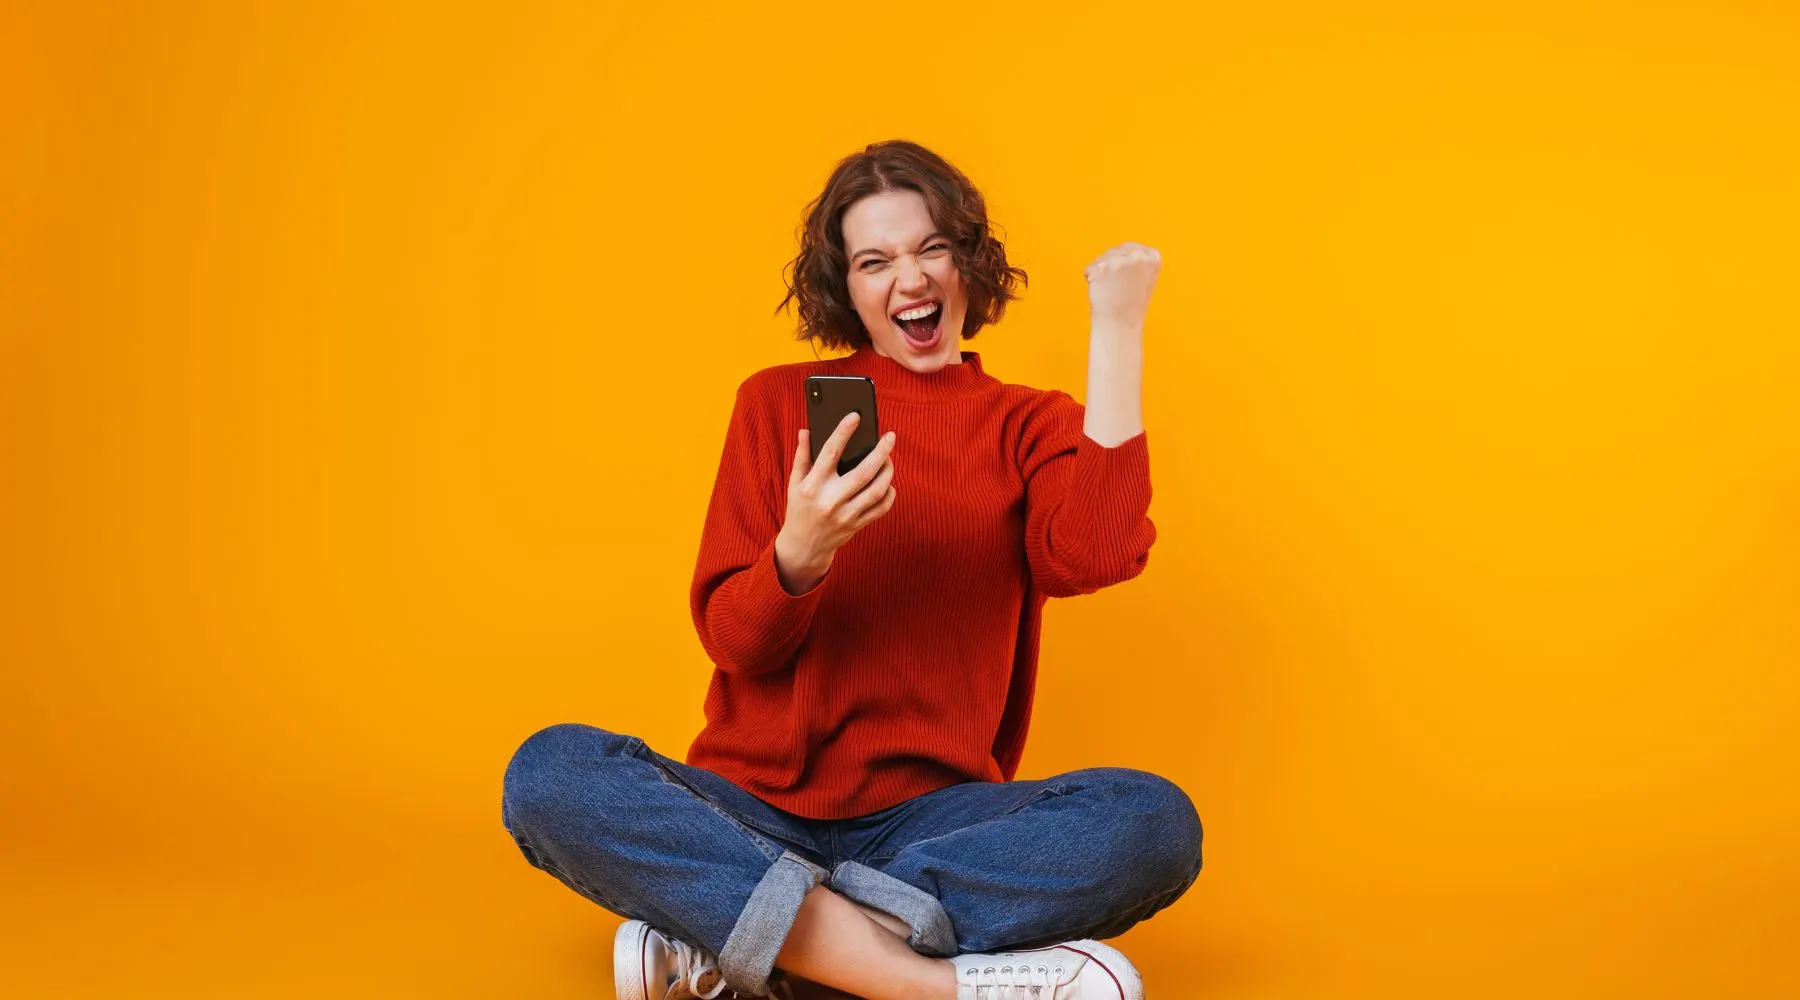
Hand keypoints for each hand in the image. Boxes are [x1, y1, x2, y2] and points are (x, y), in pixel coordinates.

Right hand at [774, 411, 896, 593]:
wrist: (804, 546)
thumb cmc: (799, 508)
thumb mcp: (795, 482)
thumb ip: (802, 456)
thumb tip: (806, 430)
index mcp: (813, 485)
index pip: (830, 452)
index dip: (843, 432)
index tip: (855, 416)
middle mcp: (830, 500)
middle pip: (863, 472)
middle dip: (881, 452)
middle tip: (890, 437)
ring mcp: (846, 515)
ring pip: (877, 490)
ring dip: (888, 471)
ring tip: (889, 458)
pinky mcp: (857, 525)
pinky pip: (881, 508)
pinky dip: (889, 493)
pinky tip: (887, 482)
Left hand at [1084, 242, 1161, 330]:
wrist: (1120, 324)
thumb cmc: (1131, 304)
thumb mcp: (1145, 278)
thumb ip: (1138, 261)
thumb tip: (1121, 250)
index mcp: (1154, 258)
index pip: (1133, 249)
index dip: (1127, 265)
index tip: (1129, 281)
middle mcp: (1139, 257)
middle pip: (1117, 251)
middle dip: (1113, 267)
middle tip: (1117, 288)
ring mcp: (1120, 260)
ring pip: (1103, 259)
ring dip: (1101, 272)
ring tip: (1110, 291)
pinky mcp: (1102, 267)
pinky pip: (1090, 268)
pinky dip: (1091, 278)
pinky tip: (1101, 290)